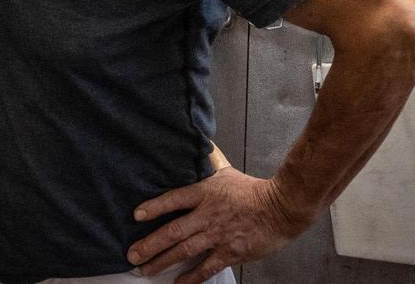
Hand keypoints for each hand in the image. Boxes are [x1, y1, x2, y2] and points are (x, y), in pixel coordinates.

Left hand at [127, 168, 312, 283]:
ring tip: (145, 269)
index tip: (136, 216)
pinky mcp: (231, 252)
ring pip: (184, 251)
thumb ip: (209, 163)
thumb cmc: (253, 190)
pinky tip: (178, 283)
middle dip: (149, 244)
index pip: (173, 199)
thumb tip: (200, 143)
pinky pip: (207, 268)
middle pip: (173, 231)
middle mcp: (208, 215)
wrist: (283, 207)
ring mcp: (218, 235)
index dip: (153, 207)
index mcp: (205, 193)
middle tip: (132, 254)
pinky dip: (191, 277)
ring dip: (162, 261)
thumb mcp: (226, 172)